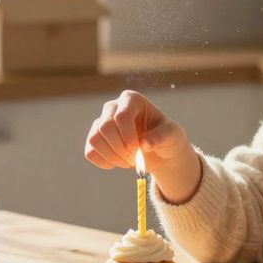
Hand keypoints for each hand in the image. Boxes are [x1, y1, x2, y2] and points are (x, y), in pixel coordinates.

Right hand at [83, 90, 201, 202]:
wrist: (160, 152)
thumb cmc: (167, 138)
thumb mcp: (172, 135)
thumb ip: (160, 137)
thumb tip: (145, 144)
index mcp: (132, 99)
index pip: (121, 115)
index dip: (128, 136)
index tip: (138, 149)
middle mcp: (113, 107)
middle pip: (105, 127)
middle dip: (120, 148)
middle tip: (135, 158)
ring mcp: (101, 122)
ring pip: (94, 139)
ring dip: (112, 156)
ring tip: (129, 161)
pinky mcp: (95, 139)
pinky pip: (90, 152)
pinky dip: (104, 162)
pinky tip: (118, 162)